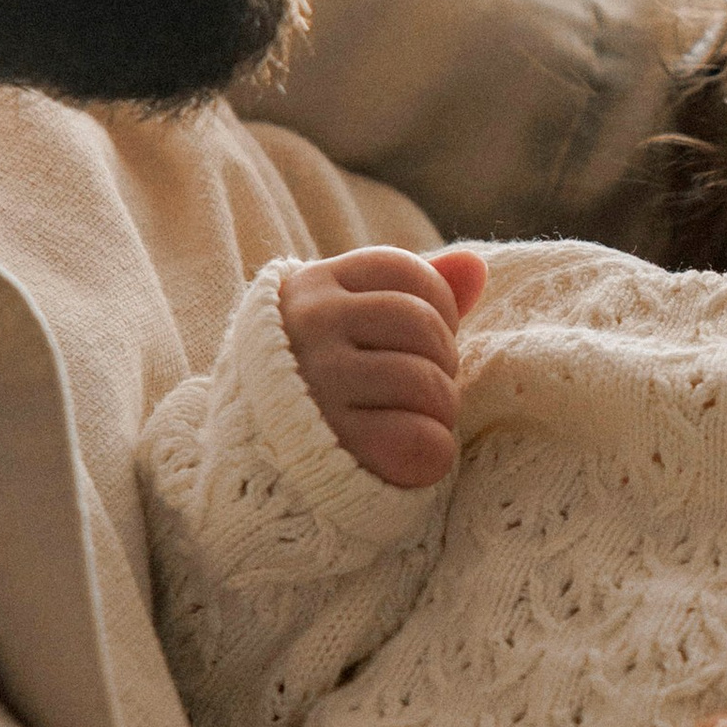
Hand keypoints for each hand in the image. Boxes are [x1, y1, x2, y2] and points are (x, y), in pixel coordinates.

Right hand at [277, 244, 489, 489]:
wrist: (251, 461)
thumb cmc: (318, 382)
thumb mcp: (349, 322)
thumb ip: (413, 293)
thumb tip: (475, 265)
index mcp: (313, 287)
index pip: (405, 270)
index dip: (435, 307)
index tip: (417, 343)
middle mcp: (309, 328)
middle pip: (423, 325)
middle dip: (441, 362)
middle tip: (419, 389)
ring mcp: (318, 386)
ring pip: (427, 384)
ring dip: (441, 411)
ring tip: (414, 420)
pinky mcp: (334, 448)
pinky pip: (423, 443)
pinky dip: (433, 455)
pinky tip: (408, 457)